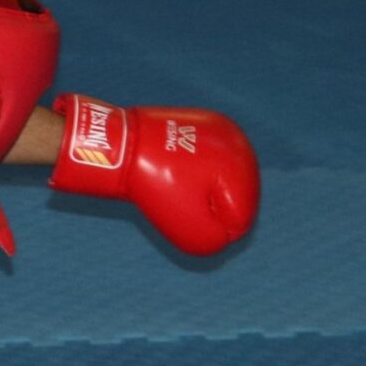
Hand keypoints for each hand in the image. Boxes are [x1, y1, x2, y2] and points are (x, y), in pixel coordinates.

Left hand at [44, 94, 257, 255]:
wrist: (123, 144)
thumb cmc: (156, 185)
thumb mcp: (189, 228)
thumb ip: (215, 241)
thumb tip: (224, 233)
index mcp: (243, 166)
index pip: (240, 219)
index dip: (210, 223)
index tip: (182, 203)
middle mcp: (240, 142)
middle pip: (235, 196)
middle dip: (210, 205)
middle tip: (179, 193)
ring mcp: (223, 130)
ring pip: (223, 179)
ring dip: (205, 189)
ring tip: (178, 182)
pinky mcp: (206, 125)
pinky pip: (212, 161)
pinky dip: (198, 171)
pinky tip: (178, 169)